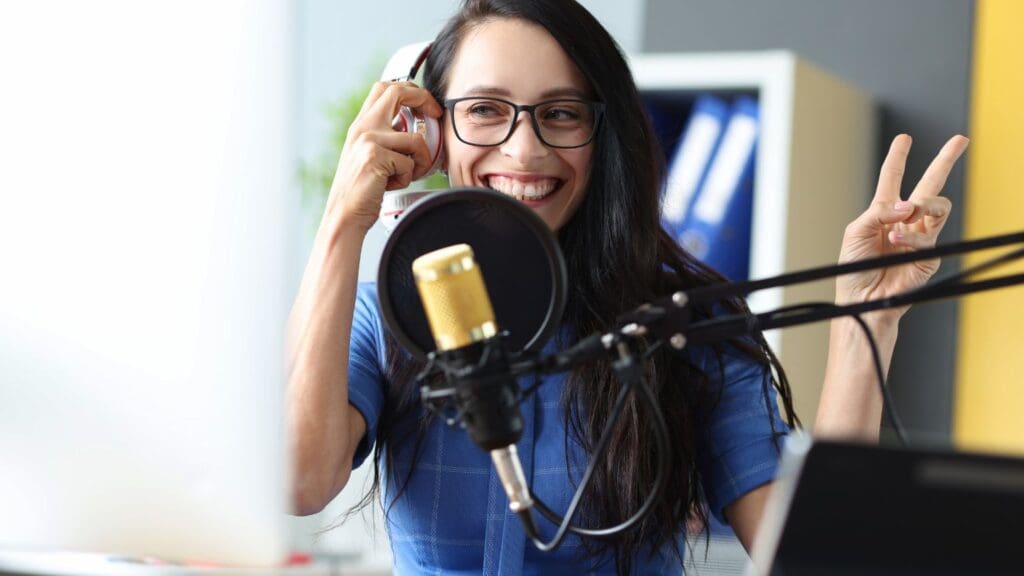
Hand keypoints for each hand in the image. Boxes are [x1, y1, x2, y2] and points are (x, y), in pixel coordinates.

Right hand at [323, 81, 442, 232]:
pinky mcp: (375, 156)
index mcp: (361, 125)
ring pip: (415, 140)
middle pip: (397, 92)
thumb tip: (416, 131)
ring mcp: (368, 140)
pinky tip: (390, 185)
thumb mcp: (370, 156)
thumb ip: (386, 139)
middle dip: (423, 99)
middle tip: (435, 114)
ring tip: (403, 176)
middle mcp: (363, 127)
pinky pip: (410, 163)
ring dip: (419, 162)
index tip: (427, 106)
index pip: (385, 89)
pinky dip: (406, 178)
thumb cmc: (361, 191)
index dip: (411, 90)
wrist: (344, 215)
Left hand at [836, 134, 968, 319]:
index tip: (904, 138)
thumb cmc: (855, 266)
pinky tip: (896, 242)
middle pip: (930, 183)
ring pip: (938, 205)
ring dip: (924, 205)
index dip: (898, 157)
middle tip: (960, 140)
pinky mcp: (929, 254)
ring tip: (907, 213)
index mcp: (884, 211)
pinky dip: (910, 237)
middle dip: (945, 160)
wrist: (863, 297)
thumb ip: (879, 212)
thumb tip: (907, 204)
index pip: (893, 177)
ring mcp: (920, 235)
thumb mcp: (857, 231)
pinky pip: (928, 236)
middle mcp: (905, 220)